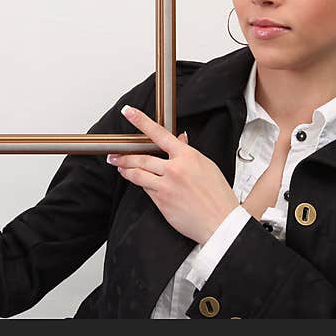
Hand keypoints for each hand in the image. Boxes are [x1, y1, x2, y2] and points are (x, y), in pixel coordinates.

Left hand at [107, 105, 238, 244]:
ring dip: (126, 170)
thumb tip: (179, 139)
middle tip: (114, 154)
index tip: (129, 112)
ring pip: (138, 175)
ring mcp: (166, 187)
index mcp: (187, 157)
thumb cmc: (218, 196)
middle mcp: (174, 170)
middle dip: (124, 156)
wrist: (221, 223)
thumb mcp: (207, 166)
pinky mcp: (161, 203)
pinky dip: (142, 185)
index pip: (160, 134)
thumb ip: (188, 152)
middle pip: (141, 158)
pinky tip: (139, 183)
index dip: (141, 121)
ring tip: (120, 167)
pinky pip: (146, 190)